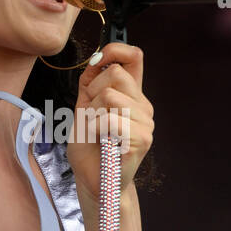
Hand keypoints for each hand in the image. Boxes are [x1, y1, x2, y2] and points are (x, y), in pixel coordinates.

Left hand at [67, 43, 153, 204]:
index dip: (115, 50)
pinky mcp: (142, 139)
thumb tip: (97, 59)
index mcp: (131, 95)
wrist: (93, 181)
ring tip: (96, 131)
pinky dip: (95, 129)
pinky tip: (101, 141)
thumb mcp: (84, 108)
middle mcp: (143, 106)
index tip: (97, 62)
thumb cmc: (90, 148)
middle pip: (116, 73)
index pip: (135, 56)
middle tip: (91, 114)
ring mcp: (146, 122)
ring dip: (92, 113)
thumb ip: (90, 84)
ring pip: (110, 96)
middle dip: (93, 91)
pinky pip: (110, 119)